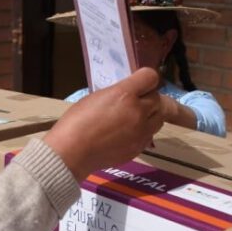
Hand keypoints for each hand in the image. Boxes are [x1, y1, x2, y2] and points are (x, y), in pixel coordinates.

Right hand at [43, 68, 165, 180]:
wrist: (72, 153)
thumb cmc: (76, 122)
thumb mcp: (97, 97)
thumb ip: (119, 93)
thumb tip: (131, 95)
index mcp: (124, 94)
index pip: (151, 77)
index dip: (146, 80)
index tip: (139, 84)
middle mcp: (138, 111)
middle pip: (158, 98)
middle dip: (148, 98)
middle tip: (134, 102)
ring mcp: (141, 131)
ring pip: (159, 118)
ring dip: (150, 115)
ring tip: (133, 118)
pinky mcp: (139, 147)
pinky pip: (150, 134)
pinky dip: (144, 131)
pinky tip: (128, 133)